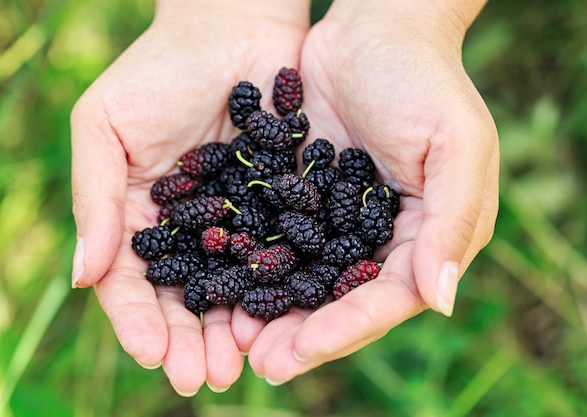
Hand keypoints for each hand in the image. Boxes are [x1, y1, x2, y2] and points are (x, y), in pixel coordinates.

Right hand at [70, 0, 309, 394]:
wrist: (232, 25)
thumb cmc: (159, 69)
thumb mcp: (105, 126)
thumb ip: (94, 200)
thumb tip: (82, 278)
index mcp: (139, 215)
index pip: (134, 280)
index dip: (138, 320)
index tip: (151, 353)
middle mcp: (189, 228)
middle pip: (186, 297)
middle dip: (190, 340)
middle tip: (202, 379)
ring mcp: (237, 221)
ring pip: (233, 288)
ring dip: (233, 330)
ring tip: (241, 366)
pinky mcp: (282, 207)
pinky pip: (281, 255)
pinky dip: (277, 289)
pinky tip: (280, 319)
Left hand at [233, 0, 498, 383]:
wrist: (376, 29)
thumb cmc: (425, 80)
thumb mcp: (457, 145)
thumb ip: (452, 223)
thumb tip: (439, 301)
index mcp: (426, 235)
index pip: (387, 299)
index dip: (344, 328)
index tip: (298, 352)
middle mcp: (383, 237)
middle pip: (342, 299)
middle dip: (302, 333)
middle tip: (260, 364)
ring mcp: (339, 219)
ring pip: (306, 277)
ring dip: (273, 309)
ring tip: (234, 338)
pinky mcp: (305, 196)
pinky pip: (278, 239)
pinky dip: (255, 264)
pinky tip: (224, 284)